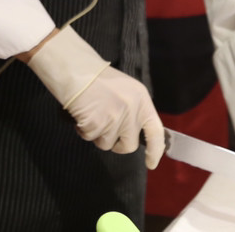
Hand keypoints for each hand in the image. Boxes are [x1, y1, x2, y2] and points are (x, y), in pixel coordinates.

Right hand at [26, 25, 164, 168]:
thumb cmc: (100, 81)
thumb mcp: (127, 91)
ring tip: (94, 114)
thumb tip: (137, 134)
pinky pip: (90, 138)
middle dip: (118, 144)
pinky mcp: (96, 124)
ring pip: (108, 144)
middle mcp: (132, 110)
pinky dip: (84, 131)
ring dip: (98, 135)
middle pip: (129, 145)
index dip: (156, 150)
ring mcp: (114, 118)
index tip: (152, 163)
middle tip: (106, 129)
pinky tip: (84, 114)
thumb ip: (134, 111)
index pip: (156, 131)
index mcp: (142, 100)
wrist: (78, 71)